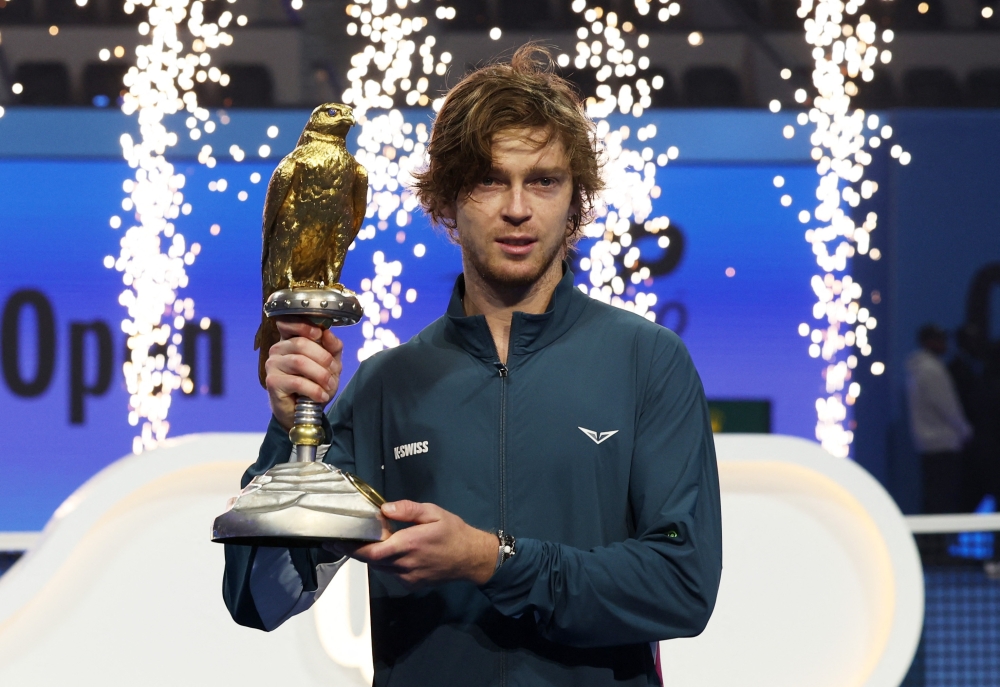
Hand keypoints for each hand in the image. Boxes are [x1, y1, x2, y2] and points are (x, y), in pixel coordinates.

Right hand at [265, 317, 343, 429]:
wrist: (303, 411)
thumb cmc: (315, 383)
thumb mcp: (330, 364)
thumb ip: (332, 347)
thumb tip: (328, 333)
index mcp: (290, 340)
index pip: (288, 323)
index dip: (304, 325)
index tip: (318, 334)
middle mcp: (278, 350)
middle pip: (301, 344)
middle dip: (323, 358)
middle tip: (334, 372)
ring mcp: (273, 365)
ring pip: (300, 362)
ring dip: (321, 375)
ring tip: (329, 386)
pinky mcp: (273, 382)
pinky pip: (297, 382)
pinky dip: (314, 389)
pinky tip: (321, 396)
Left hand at [324, 501, 497, 586]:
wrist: (471, 558)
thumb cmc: (453, 532)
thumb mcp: (434, 512)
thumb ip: (409, 509)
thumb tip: (385, 509)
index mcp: (409, 544)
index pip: (371, 550)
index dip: (351, 548)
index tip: (335, 541)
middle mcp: (405, 564)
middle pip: (370, 560)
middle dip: (354, 550)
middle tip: (339, 540)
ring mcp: (408, 577)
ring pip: (379, 568)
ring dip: (369, 556)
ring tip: (361, 542)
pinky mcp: (411, 584)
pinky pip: (391, 573)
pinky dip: (384, 563)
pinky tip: (388, 552)